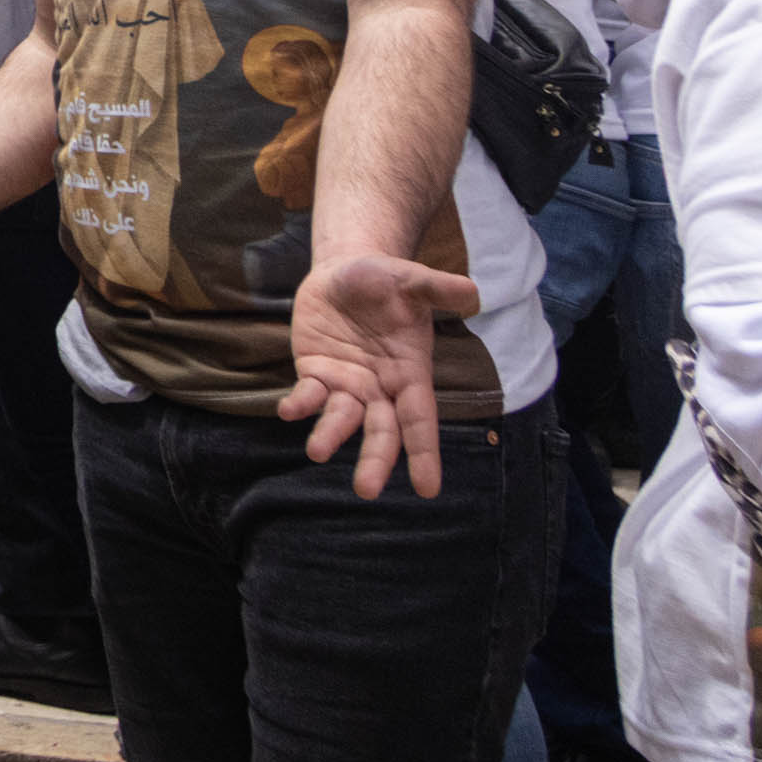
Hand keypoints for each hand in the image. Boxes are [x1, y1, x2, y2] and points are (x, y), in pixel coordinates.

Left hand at [278, 252, 480, 499]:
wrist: (345, 271)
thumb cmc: (385, 281)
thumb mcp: (411, 280)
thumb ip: (438, 289)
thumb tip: (473, 292)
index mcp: (410, 374)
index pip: (419, 421)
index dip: (424, 454)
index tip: (428, 490)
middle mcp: (379, 387)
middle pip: (380, 431)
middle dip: (375, 460)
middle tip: (366, 490)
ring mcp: (346, 382)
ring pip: (342, 418)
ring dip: (330, 435)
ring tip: (317, 452)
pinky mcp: (315, 371)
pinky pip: (308, 394)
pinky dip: (300, 404)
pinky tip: (288, 410)